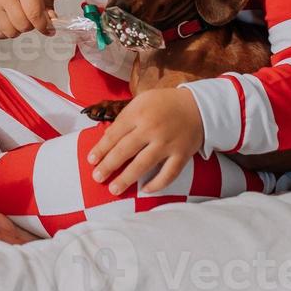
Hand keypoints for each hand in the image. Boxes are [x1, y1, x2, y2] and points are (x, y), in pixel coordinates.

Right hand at [0, 0, 55, 38]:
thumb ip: (49, 6)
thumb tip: (50, 25)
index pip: (34, 13)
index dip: (43, 25)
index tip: (47, 29)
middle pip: (23, 25)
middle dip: (31, 25)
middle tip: (30, 16)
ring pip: (10, 32)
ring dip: (18, 29)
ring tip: (18, 17)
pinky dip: (5, 32)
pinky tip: (7, 20)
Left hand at [86, 87, 204, 195]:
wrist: (199, 107)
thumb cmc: (165, 104)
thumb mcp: (142, 101)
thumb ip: (125, 118)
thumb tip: (107, 139)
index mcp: (139, 113)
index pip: (114, 134)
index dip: (101, 149)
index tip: (91, 160)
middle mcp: (152, 129)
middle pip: (125, 151)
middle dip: (108, 166)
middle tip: (97, 177)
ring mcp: (167, 143)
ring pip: (143, 165)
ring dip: (126, 179)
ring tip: (114, 189)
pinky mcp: (182, 155)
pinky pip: (168, 174)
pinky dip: (157, 184)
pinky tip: (145, 190)